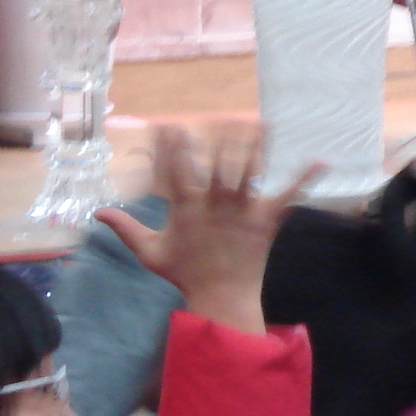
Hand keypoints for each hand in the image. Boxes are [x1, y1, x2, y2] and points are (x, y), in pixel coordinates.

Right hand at [97, 125, 312, 334]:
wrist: (221, 297)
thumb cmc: (185, 273)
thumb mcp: (150, 252)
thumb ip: (126, 228)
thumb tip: (97, 212)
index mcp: (186, 210)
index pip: (175, 172)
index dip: (170, 148)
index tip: (168, 126)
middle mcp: (215, 206)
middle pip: (218, 167)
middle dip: (219, 142)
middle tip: (220, 118)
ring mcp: (243, 213)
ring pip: (250, 173)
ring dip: (256, 149)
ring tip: (262, 124)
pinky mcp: (266, 221)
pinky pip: (288, 197)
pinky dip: (303, 179)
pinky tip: (319, 162)